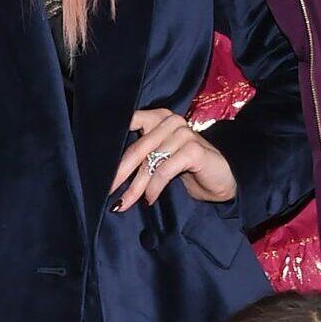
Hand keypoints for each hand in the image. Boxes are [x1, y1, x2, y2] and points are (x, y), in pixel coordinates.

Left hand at [110, 107, 236, 213]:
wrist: (222, 180)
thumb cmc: (188, 169)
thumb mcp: (161, 159)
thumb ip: (142, 156)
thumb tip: (111, 172)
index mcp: (160, 118)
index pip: (131, 122)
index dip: (113, 143)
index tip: (97, 162)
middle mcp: (171, 122)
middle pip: (137, 148)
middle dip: (120, 173)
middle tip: (107, 191)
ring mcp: (184, 134)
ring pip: (150, 162)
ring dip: (136, 186)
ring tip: (125, 203)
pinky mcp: (193, 150)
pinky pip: (164, 171)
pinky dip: (154, 187)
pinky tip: (150, 199)